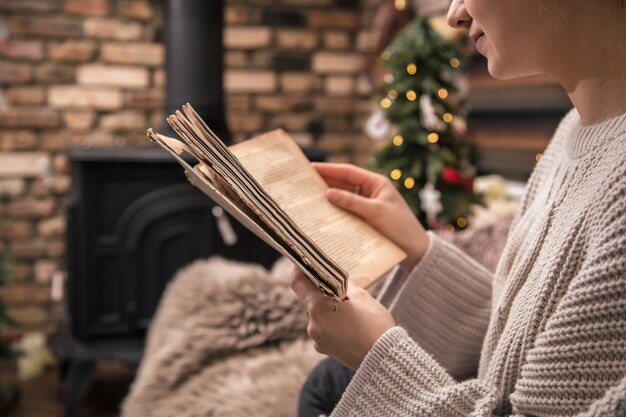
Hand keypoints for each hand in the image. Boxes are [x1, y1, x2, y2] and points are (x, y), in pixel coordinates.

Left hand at [291, 269, 395, 370]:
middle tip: (340, 289)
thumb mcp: (362, 297)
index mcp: (319, 306)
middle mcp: (313, 323)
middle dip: (322, 292)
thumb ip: (345, 285)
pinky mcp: (323, 349)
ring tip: (350, 311)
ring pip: (318, 316)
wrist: (384, 359)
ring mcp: (317, 338)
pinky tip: (349, 327)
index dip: (300, 271)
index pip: (298, 283)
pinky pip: (323, 331)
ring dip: (328, 310)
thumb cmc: (375, 325)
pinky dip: (332, 325)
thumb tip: (337, 278)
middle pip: (310, 300)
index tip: (306, 265)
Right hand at [313, 162, 428, 269]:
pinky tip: (322, 214)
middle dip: (324, 182)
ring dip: (328, 198)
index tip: (310, 168)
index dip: (329, 169)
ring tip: (307, 198)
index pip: (348, 171)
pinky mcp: (364, 220)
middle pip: (343, 183)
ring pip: (343, 198)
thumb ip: (352, 202)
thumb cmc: (401, 228)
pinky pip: (346, 212)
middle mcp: (370, 192)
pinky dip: (334, 212)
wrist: (415, 251)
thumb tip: (328, 193)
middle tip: (303, 183)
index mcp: (376, 183)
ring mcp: (366, 206)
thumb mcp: (376, 212)